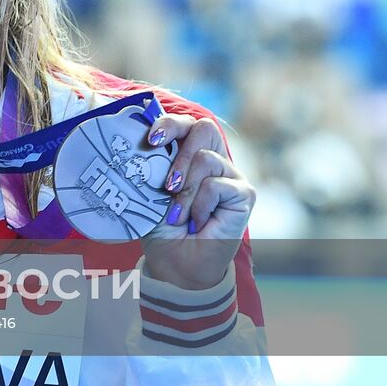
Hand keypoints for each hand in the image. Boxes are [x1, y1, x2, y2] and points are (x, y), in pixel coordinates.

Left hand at [139, 113, 256, 290]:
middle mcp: (212, 159)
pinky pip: (217, 185)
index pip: (185, 123)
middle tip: (166, 184)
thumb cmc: (160, 226)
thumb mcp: (148, 191)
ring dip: (185, 190)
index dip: (169, 123)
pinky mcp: (244, 193)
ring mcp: (230, 175)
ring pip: (206, 159)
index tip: (151, 140)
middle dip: (179, 154)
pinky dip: (200, 205)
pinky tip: (197, 222)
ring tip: (177, 214)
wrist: (175, 262)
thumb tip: (142, 143)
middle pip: (204, 128)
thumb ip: (150, 165)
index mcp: (188, 153)